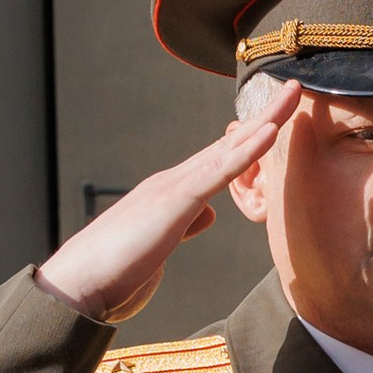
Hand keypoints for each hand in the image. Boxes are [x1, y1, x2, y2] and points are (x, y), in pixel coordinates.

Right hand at [34, 80, 297, 324]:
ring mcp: (173, 188)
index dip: (252, 138)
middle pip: (229, 143)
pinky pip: (218, 172)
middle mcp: (173, 181)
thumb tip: (207, 214)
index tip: (279, 118)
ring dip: (263, 120)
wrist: (77, 285)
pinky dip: (246, 151)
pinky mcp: (173, 202)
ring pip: (228, 149)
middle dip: (264, 115)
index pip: (220, 160)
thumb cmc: (115, 272)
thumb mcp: (161, 245)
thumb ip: (185, 225)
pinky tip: (270, 133)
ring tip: (292, 94)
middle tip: (294, 87)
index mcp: (173, 194)